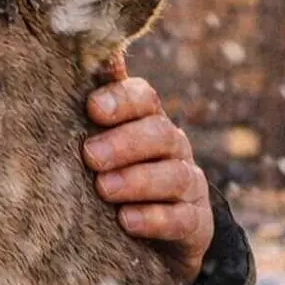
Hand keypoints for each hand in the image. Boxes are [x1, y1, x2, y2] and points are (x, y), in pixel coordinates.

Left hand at [81, 55, 212, 282]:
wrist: (156, 234)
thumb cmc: (117, 172)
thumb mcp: (103, 138)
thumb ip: (99, 99)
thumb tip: (94, 50)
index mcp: (147, 121)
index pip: (143, 98)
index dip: (121, 99)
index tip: (92, 108)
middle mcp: (172, 147)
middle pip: (158, 133)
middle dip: (123, 143)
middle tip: (89, 156)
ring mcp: (188, 186)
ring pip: (173, 175)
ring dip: (137, 181)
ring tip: (103, 189)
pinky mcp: (195, 224)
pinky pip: (181, 219)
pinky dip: (154, 219)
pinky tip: (126, 221)